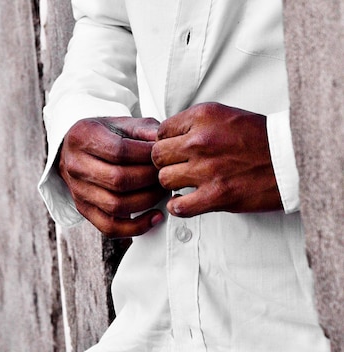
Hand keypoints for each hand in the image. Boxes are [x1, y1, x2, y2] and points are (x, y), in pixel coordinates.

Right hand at [59, 117, 167, 237]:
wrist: (74, 150)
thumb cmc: (102, 135)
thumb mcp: (121, 123)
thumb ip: (144, 130)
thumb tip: (165, 143)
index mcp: (83, 138)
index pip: (119, 151)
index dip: (147, 156)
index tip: (162, 156)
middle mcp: (76, 165)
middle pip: (118, 180)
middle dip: (150, 179)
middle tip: (166, 175)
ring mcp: (78, 190)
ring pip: (116, 205)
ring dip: (147, 201)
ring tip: (162, 191)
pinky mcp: (83, 209)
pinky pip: (110, 227)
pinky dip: (136, 227)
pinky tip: (154, 216)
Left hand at [151, 102, 282, 216]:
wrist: (291, 160)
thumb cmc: (260, 138)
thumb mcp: (225, 116)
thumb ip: (195, 124)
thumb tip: (166, 136)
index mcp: (203, 117)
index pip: (161, 131)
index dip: (166, 142)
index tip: (175, 150)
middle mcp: (201, 141)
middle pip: (157, 156)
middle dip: (165, 163)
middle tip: (179, 167)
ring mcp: (207, 169)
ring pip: (164, 179)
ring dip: (173, 183)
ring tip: (186, 183)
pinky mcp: (216, 195)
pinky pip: (179, 206)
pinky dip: (178, 206)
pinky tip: (186, 201)